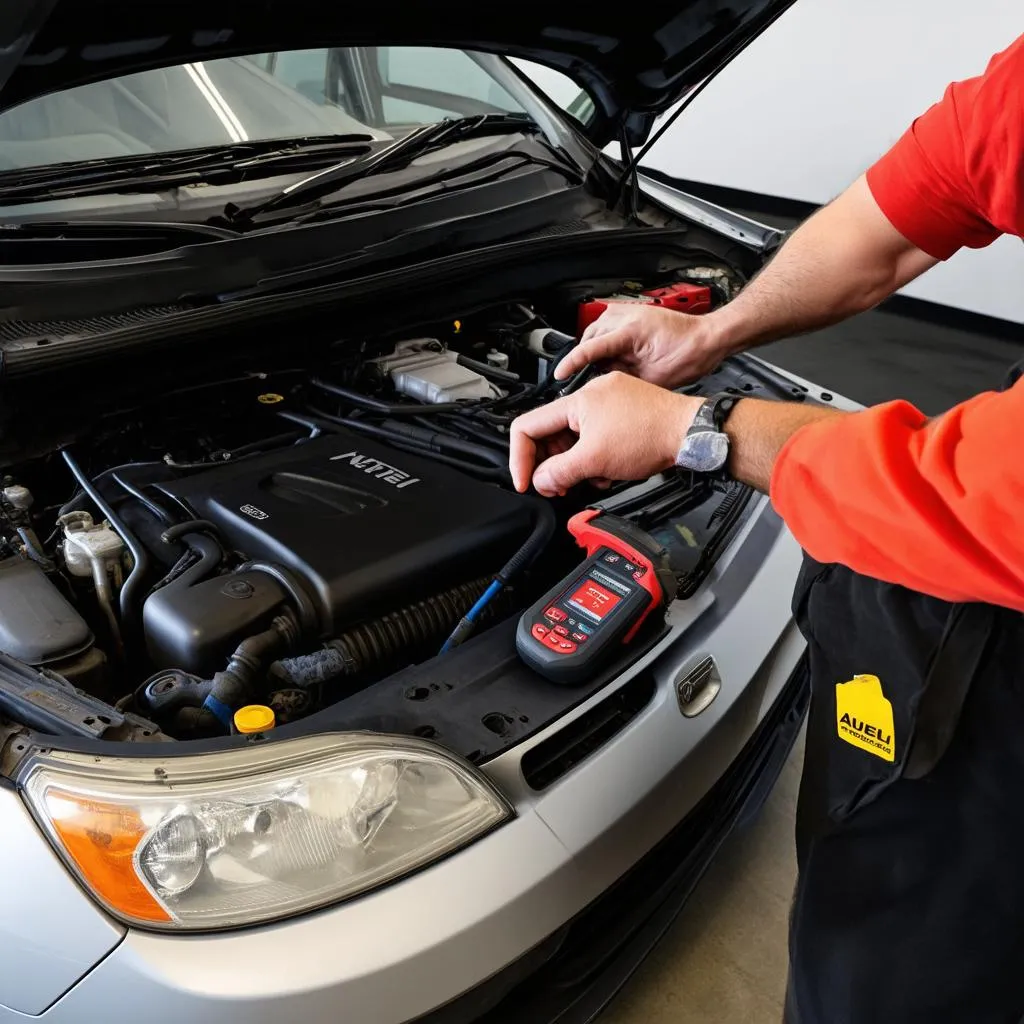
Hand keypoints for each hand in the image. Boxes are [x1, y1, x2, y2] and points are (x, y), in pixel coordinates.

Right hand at [509, 371, 700, 495]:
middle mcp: (590, 395)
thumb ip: (558, 473)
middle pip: (551, 435)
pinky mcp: (623, 412)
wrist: (690, 432)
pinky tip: (608, 470)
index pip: (527, 427)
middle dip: (553, 465)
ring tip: (592, 478)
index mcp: (576, 400)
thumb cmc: (652, 434)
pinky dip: (595, 457)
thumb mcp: (594, 460)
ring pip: (573, 439)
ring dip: (576, 465)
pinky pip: (594, 437)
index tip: (526, 481)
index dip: (520, 458)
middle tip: (559, 486)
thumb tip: (541, 481)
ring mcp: (607, 403)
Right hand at [554, 303, 724, 386]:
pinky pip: (605, 326)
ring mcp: (628, 311)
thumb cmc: (689, 355)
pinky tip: (609, 355)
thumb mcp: (652, 377)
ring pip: (594, 330)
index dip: (572, 362)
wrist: (707, 339)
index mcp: (631, 330)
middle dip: (584, 357)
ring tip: (600, 368)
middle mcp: (626, 315)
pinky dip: (602, 340)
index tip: (560, 374)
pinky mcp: (631, 313)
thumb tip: (601, 380)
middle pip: (589, 337)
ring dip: (593, 348)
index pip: (591, 347)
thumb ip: (622, 377)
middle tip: (585, 378)